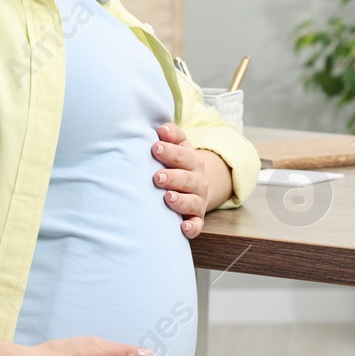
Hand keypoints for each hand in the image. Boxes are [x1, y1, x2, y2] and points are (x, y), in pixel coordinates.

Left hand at [152, 122, 229, 238]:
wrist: (194, 187)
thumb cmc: (178, 165)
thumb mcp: (178, 147)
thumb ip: (171, 135)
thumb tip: (160, 128)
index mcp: (193, 162)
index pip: (184, 155)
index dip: (170, 151)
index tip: (155, 148)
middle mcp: (198, 181)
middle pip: (188, 179)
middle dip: (174, 177)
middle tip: (157, 177)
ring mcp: (198, 201)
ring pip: (193, 202)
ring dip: (180, 200)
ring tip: (167, 198)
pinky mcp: (196, 219)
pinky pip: (197, 225)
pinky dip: (192, 227)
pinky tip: (183, 227)